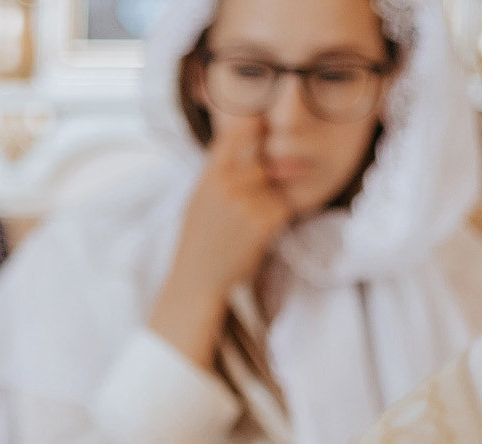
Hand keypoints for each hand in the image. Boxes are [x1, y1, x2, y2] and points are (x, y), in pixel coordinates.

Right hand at [149, 115, 292, 366]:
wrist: (197, 279)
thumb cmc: (198, 239)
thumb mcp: (198, 196)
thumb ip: (218, 167)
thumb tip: (239, 134)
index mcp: (209, 173)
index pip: (239, 131)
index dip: (255, 125)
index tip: (263, 128)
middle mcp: (227, 183)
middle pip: (264, 155)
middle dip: (267, 169)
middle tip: (257, 188)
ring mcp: (246, 202)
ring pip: (277, 181)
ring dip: (273, 195)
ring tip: (250, 216)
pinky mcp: (263, 222)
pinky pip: (284, 206)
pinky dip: (278, 216)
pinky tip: (259, 230)